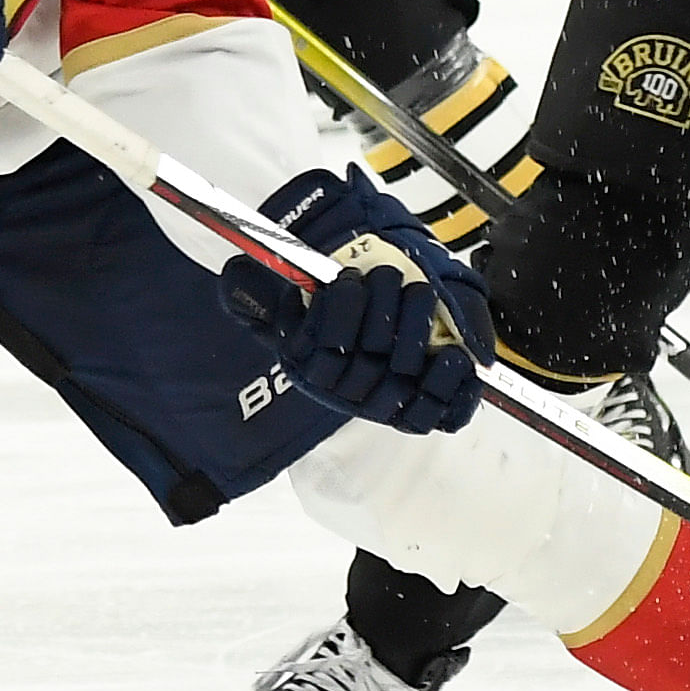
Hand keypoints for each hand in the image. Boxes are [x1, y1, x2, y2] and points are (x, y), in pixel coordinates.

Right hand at [220, 170, 491, 433]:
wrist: (369, 345)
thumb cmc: (332, 320)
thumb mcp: (292, 304)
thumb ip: (263, 292)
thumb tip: (233, 280)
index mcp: (311, 370)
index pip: (324, 350)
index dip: (341, 312)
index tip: (351, 278)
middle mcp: (345, 395)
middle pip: (367, 359)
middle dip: (382, 308)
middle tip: (389, 275)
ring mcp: (385, 407)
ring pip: (402, 376)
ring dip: (415, 329)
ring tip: (419, 295)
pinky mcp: (420, 415)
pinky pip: (437, 413)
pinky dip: (450, 388)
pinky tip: (456, 359)